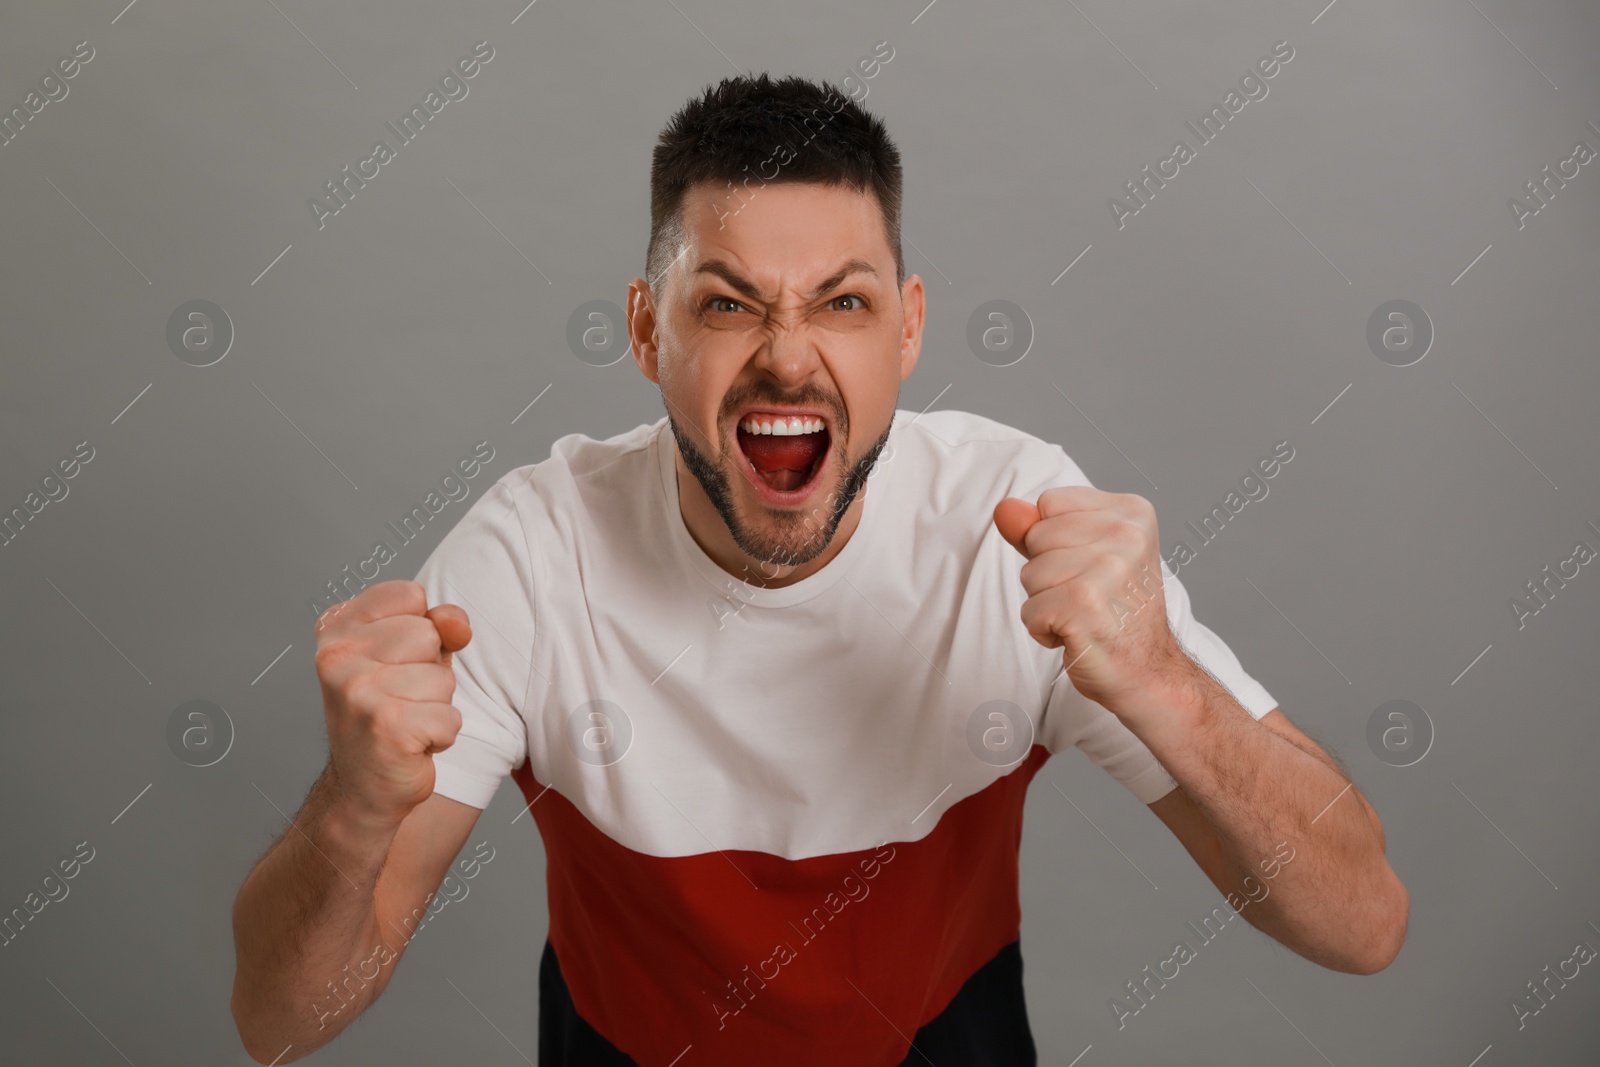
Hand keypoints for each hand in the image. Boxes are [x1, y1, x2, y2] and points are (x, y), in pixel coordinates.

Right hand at [313, 580, 471, 827]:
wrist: (363, 787)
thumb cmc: (391, 711)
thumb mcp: (414, 656)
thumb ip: (439, 624)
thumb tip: (458, 623)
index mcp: (336, 626)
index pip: (411, 595)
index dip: (421, 629)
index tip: (395, 661)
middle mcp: (336, 655)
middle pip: (429, 635)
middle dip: (430, 670)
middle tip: (401, 698)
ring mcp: (357, 691)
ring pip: (443, 678)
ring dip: (437, 705)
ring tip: (406, 720)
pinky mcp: (385, 726)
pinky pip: (449, 718)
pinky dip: (441, 736)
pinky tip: (412, 744)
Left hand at [993, 488, 1185, 712]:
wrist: (1149, 672)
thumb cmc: (1115, 613)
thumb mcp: (1083, 556)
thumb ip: (1040, 528)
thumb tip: (1004, 509)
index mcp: (1131, 512)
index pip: (1049, 503)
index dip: (1055, 540)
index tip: (1091, 567)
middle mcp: (1126, 534)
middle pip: (1036, 537)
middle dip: (1047, 573)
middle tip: (1089, 597)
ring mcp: (1108, 569)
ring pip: (1029, 575)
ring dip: (1045, 603)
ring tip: (1084, 615)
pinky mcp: (1085, 605)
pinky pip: (1030, 611)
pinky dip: (1044, 630)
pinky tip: (1077, 634)